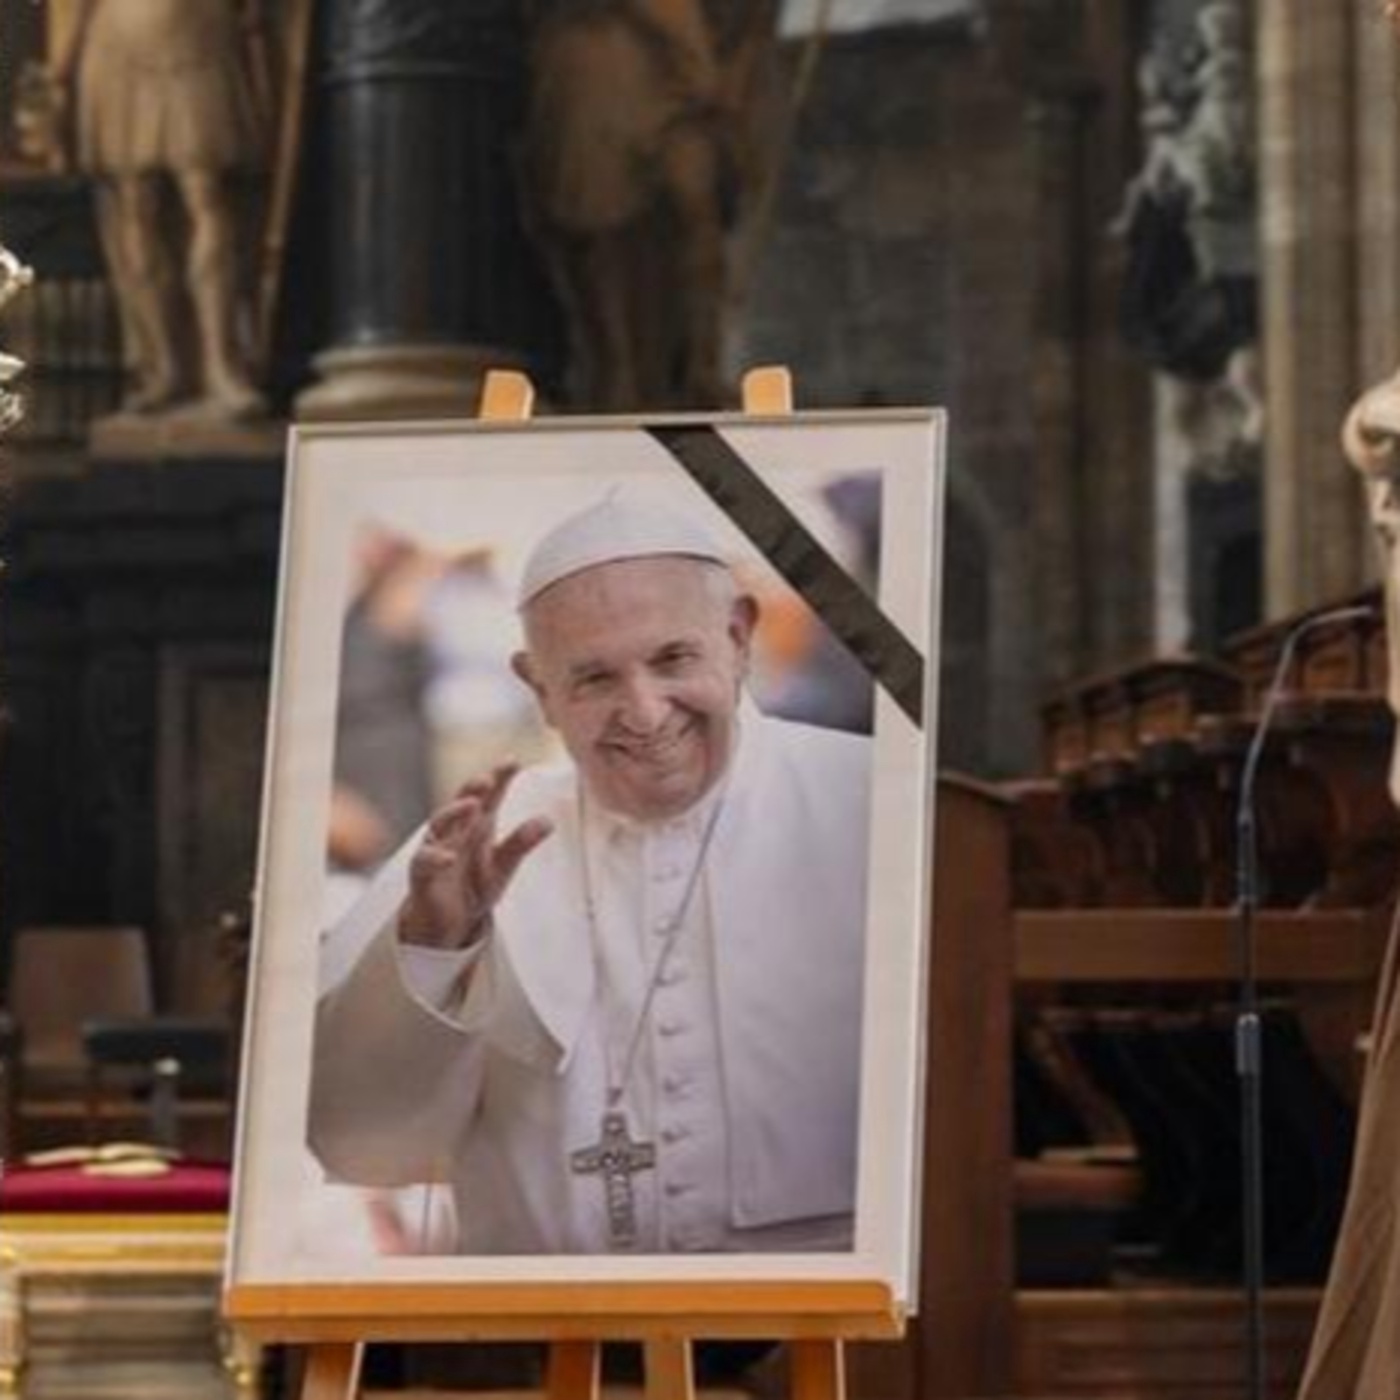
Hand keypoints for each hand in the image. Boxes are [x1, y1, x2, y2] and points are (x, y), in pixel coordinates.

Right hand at [397, 764, 552, 949]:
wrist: (447, 922)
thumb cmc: (473, 885)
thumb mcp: (503, 865)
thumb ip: (521, 843)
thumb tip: (549, 821)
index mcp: (478, 826)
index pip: (489, 796)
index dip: (499, 778)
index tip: (512, 761)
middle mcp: (456, 832)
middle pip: (462, 803)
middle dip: (473, 788)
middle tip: (488, 778)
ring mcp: (437, 850)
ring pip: (439, 824)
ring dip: (453, 813)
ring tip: (471, 805)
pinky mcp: (423, 875)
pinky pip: (425, 862)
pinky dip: (436, 858)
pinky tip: (450, 856)